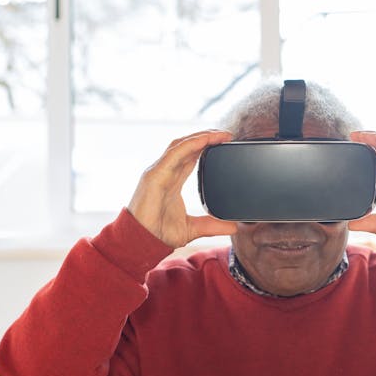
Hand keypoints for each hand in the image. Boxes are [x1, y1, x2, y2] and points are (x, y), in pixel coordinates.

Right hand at [127, 130, 236, 248]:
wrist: (142, 241)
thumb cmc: (158, 233)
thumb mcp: (192, 228)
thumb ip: (212, 225)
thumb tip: (233, 227)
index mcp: (172, 181)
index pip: (190, 157)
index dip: (205, 147)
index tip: (224, 142)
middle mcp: (165, 172)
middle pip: (186, 146)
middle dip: (205, 137)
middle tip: (226, 134)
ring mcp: (158, 172)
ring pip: (180, 145)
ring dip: (200, 137)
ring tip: (219, 134)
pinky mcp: (154, 175)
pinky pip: (174, 154)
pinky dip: (190, 145)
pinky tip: (204, 140)